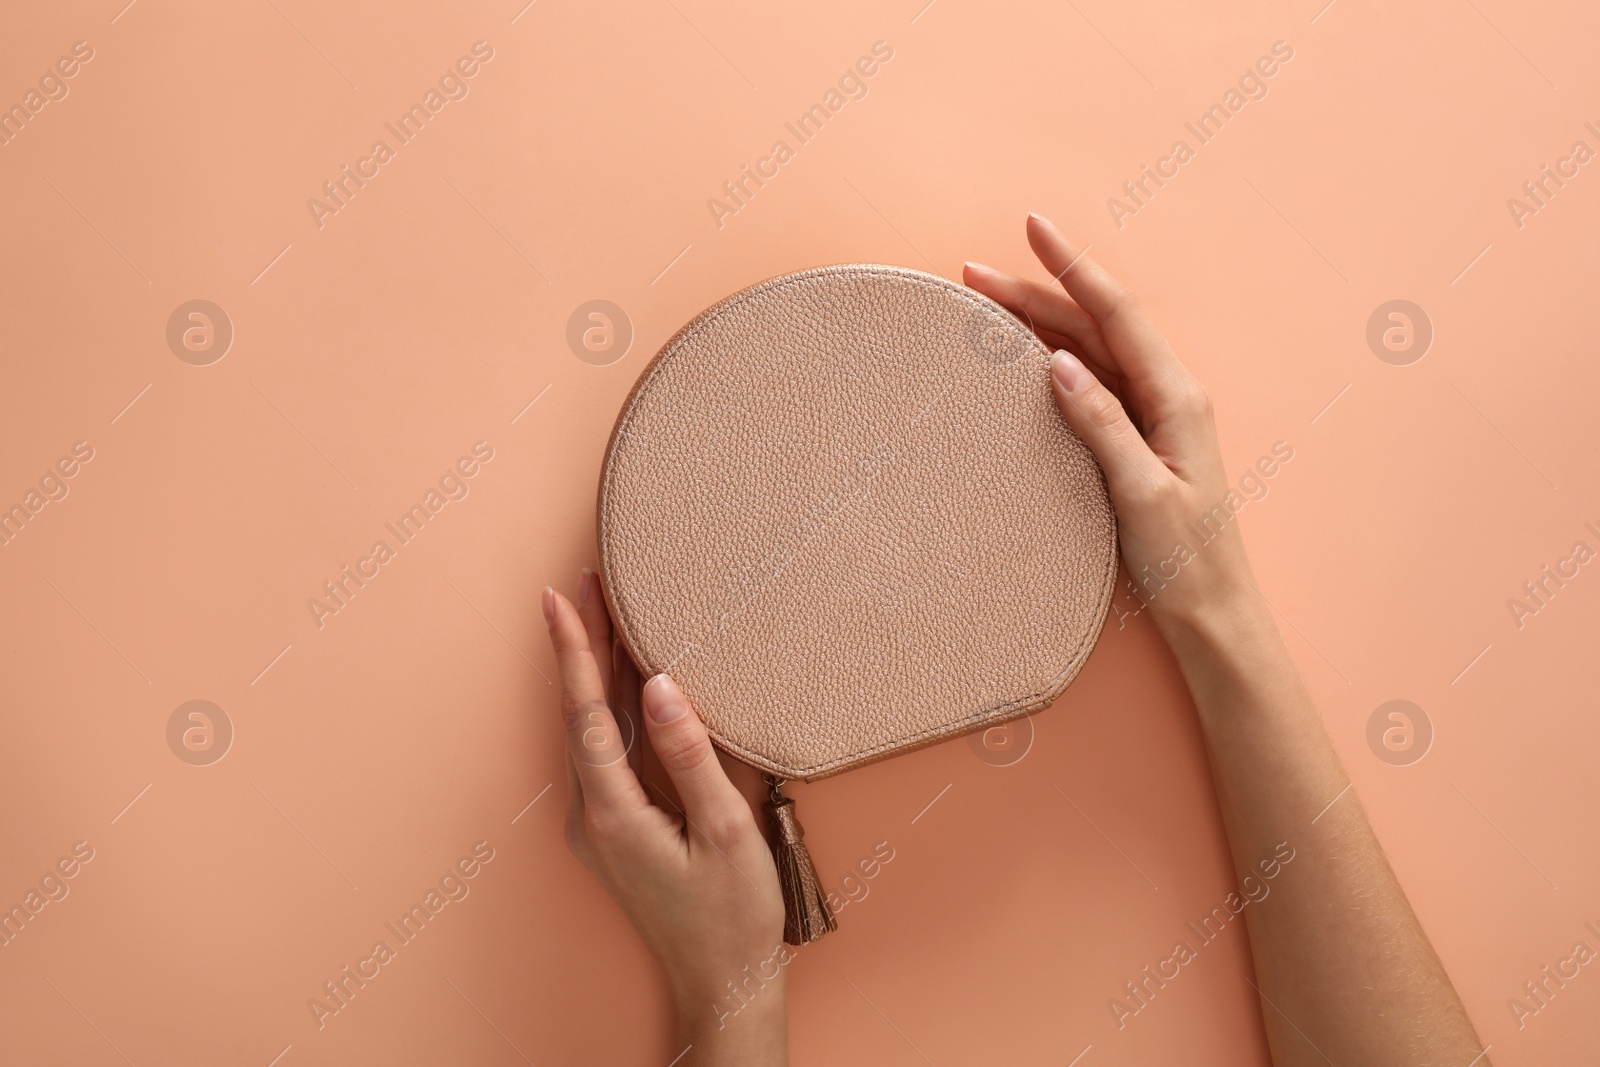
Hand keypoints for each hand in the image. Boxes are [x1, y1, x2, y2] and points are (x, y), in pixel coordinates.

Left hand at [543, 570, 788, 1064]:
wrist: (723, 983)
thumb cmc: (733, 916)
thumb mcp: (725, 832)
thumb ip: (690, 756)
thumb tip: (661, 686)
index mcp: (615, 814)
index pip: (586, 713)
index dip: (575, 651)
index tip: (559, 597)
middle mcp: (595, 816)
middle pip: (583, 713)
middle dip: (585, 646)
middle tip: (590, 582)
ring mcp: (602, 825)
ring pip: (595, 731)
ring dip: (601, 673)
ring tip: (610, 614)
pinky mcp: (619, 829)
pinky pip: (610, 753)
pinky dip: (619, 707)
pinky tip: (635, 680)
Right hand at [963, 214, 1261, 639]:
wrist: (1214, 611)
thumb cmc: (1186, 560)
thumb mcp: (1141, 494)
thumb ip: (1102, 425)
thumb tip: (1058, 364)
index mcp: (1176, 397)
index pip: (1115, 312)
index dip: (1071, 265)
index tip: (1033, 226)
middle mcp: (1167, 395)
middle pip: (1093, 325)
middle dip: (1036, 291)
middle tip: (973, 272)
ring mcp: (1152, 416)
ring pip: (1088, 350)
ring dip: (1038, 322)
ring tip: (984, 303)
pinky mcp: (1137, 440)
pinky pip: (1090, 384)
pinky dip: (1050, 360)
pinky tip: (1021, 355)